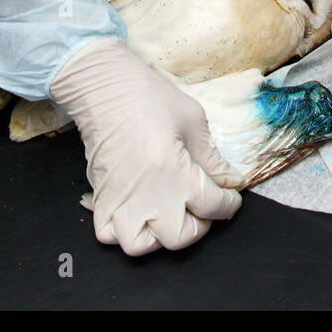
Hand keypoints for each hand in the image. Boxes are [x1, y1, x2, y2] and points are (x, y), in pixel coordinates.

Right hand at [50, 39, 242, 255]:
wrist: (103, 86)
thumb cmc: (148, 96)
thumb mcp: (193, 120)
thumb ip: (213, 158)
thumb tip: (231, 182)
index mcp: (173, 171)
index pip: (213, 206)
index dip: (230, 203)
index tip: (231, 195)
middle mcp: (147, 193)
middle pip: (181, 236)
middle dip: (200, 223)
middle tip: (201, 203)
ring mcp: (120, 199)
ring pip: (142, 245)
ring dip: (161, 235)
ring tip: (169, 213)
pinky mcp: (100, 197)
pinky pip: (108, 235)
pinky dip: (123, 232)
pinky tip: (138, 212)